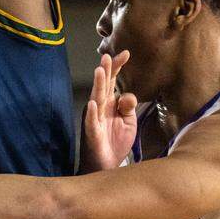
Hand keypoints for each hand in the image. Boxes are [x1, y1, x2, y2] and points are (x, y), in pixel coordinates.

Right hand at [81, 51, 137, 171]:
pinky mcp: (92, 133)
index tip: (126, 53)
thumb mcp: (128, 121)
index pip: (112, 80)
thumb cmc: (115, 141)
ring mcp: (94, 119)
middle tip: (108, 56)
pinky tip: (93, 103)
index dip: (117, 67)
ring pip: (96, 99)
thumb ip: (129, 106)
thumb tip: (127, 95)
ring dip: (97, 85)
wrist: (106, 165)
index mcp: (110, 102)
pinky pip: (91, 121)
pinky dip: (92, 112)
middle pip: (102, 85)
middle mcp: (100, 107)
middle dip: (105, 70)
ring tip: (99, 71)